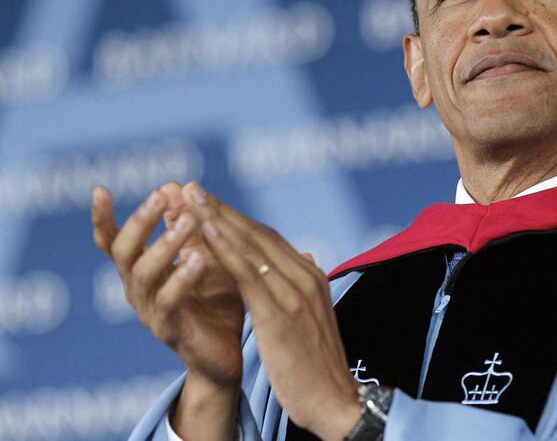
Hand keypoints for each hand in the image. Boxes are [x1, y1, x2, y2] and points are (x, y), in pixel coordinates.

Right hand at [91, 183, 244, 388]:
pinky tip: (200, 258)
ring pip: (143, 274)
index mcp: (142, 269)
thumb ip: (188, 228)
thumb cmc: (216, 302)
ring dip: (165, 244)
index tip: (99, 189)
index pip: (113, 241)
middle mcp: (138, 289)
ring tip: (188, 221)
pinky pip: (168, 302)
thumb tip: (174, 185)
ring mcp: (150, 311)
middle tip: (161, 195)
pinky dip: (183, 277)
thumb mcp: (205, 256)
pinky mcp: (170, 331)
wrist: (228, 354)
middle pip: (123, 251)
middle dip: (140, 220)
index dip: (103, 218)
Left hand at [181, 182, 360, 440]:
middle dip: (220, 209)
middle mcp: (304, 276)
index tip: (207, 203)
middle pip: (256, 234)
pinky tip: (204, 230)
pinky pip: (247, 273)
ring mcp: (293, 292)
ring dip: (215, 219)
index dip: (234, 219)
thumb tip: (307, 257)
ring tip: (188, 198)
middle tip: (189, 188)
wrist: (336, 400)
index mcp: (310, 277)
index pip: (267, 239)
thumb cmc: (319, 365)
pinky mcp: (280, 313)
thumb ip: (306, 284)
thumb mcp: (314, 317)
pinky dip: (225, 248)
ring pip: (249, 246)